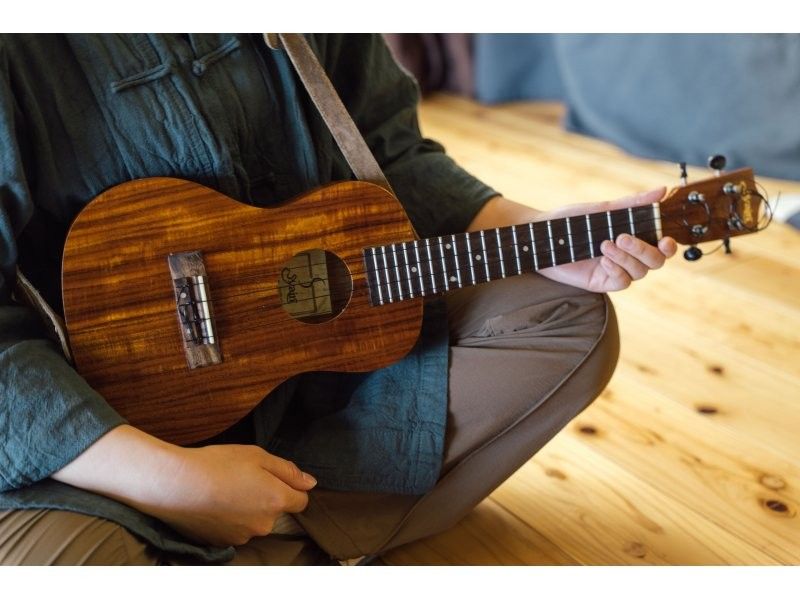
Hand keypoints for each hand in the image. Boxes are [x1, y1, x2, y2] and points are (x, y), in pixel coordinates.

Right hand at [52, 425, 316, 546]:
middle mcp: (265, 524)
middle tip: (243, 477)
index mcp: (277, 500)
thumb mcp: (257, 455)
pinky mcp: (223, 543)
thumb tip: (310, 483)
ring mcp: (243, 536)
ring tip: (225, 489)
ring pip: (255, 521)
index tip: (273, 477)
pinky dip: (229, 519)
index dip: (291, 487)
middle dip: (266, 497)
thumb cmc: (217, 464)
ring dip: (247, 508)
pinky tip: (214, 503)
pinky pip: (235, 529)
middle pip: (276, 512)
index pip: (302, 501)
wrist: (177, 485)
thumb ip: (288, 470)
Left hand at [535, 188, 677, 291]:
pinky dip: (617, 269)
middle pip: (655, 262)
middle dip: (643, 250)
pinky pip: (622, 282)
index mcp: (634, 238)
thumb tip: (662, 189)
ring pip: (639, 272)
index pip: (662, 247)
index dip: (669, 246)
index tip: (665, 239)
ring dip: (626, 257)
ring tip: (605, 244)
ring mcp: (616, 270)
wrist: (543, 235)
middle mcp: (628, 256)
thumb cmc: (572, 220)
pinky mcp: (601, 282)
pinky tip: (604, 260)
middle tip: (622, 237)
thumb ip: (633, 203)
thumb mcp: (604, 209)